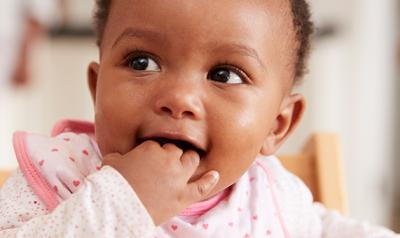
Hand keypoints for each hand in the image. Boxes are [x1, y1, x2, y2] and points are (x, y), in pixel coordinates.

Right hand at [102, 140, 218, 224]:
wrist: (115, 208)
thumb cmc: (111, 184)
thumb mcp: (111, 162)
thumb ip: (118, 155)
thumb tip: (118, 156)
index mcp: (151, 148)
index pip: (158, 145)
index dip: (154, 153)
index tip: (149, 161)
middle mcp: (168, 159)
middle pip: (176, 151)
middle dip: (172, 155)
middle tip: (165, 165)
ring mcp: (178, 177)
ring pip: (191, 161)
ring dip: (188, 161)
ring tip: (184, 165)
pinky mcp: (183, 196)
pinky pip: (201, 186)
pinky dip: (209, 180)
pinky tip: (215, 175)